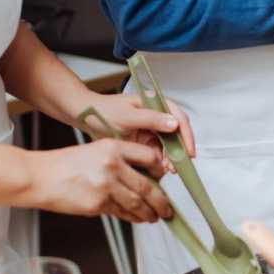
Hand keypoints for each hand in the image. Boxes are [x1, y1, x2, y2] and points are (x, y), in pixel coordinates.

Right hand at [25, 139, 171, 223]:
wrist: (40, 177)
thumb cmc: (66, 165)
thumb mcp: (96, 151)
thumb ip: (120, 160)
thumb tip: (144, 177)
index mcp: (113, 147)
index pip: (149, 157)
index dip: (160, 171)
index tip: (164, 179)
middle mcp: (112, 165)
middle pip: (147, 186)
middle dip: (161, 202)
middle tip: (167, 209)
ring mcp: (105, 186)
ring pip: (137, 204)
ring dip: (149, 213)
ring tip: (154, 217)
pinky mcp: (97, 204)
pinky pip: (121, 213)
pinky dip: (132, 217)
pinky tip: (137, 218)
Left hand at [75, 92, 194, 169]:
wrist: (85, 117)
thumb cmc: (104, 111)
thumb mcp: (128, 115)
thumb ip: (151, 119)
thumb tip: (174, 124)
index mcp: (156, 103)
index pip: (179, 118)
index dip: (187, 136)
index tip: (188, 153)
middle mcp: (157, 115)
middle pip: (177, 134)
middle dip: (178, 151)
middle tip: (176, 167)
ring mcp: (151, 129)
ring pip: (168, 146)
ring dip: (169, 158)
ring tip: (166, 170)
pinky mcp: (144, 141)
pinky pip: (157, 152)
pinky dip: (159, 161)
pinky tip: (157, 169)